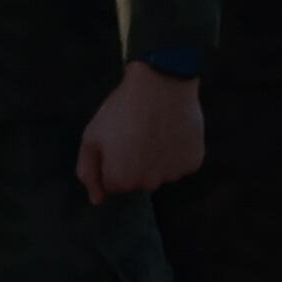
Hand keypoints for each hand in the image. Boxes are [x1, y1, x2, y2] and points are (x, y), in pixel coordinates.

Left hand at [77, 62, 206, 201]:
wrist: (161, 82)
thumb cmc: (122, 108)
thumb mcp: (92, 136)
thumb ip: (88, 172)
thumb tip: (97, 199)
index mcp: (121, 179)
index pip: (113, 184)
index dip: (113, 162)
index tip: (117, 141)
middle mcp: (148, 184)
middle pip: (138, 181)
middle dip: (135, 164)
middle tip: (137, 134)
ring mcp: (173, 175)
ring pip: (161, 174)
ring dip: (158, 159)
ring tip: (156, 130)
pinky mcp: (193, 162)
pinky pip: (182, 164)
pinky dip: (177, 152)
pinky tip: (173, 131)